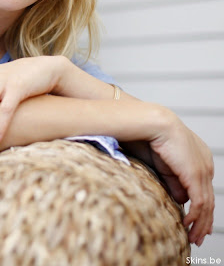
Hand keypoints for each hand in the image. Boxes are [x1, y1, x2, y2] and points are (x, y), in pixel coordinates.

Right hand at [143, 113, 213, 244]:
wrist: (153, 123)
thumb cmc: (152, 138)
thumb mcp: (164, 165)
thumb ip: (174, 181)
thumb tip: (182, 199)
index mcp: (200, 159)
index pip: (204, 190)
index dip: (202, 208)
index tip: (196, 222)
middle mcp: (206, 165)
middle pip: (209, 199)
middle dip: (205, 221)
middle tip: (199, 236)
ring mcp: (203, 171)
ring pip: (206, 204)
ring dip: (201, 223)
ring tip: (195, 237)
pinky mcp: (195, 175)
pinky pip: (199, 202)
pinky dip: (196, 216)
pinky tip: (188, 224)